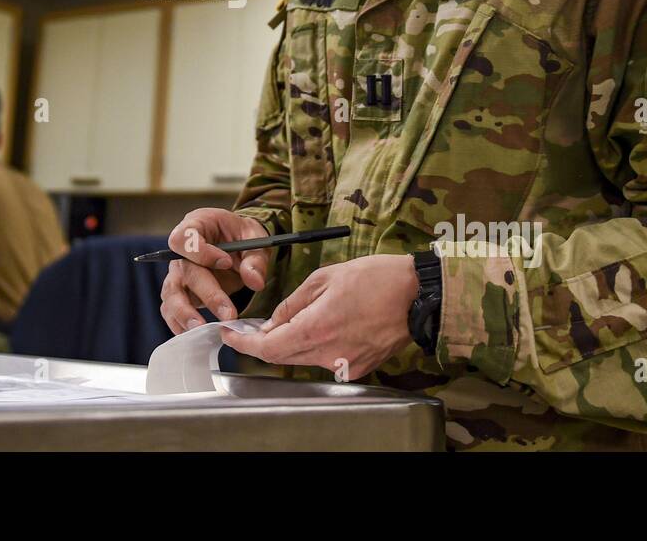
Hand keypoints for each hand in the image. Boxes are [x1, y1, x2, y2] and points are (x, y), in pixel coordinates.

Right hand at [160, 209, 269, 333]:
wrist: (237, 246)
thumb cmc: (241, 236)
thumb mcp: (254, 238)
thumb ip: (255, 258)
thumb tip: (255, 282)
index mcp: (196, 225)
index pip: (185, 238)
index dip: (201, 251)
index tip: (226, 262)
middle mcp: (180, 250)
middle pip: (184, 271)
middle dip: (206, 293)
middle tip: (228, 313)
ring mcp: (178, 272)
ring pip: (171, 293)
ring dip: (185, 312)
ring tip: (201, 329)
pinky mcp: (179, 292)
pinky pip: (171, 309)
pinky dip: (179, 323)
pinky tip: (194, 335)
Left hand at [221, 254, 418, 380]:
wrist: (417, 296)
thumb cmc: (375, 278)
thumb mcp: (325, 278)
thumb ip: (292, 304)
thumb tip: (270, 324)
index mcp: (316, 328)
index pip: (268, 348)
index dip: (243, 344)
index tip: (229, 335)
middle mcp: (328, 354)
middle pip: (283, 356)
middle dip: (266, 341)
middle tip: (256, 325)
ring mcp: (344, 365)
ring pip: (303, 358)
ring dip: (294, 341)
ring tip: (304, 316)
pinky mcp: (358, 369)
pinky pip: (325, 360)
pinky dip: (317, 346)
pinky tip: (328, 325)